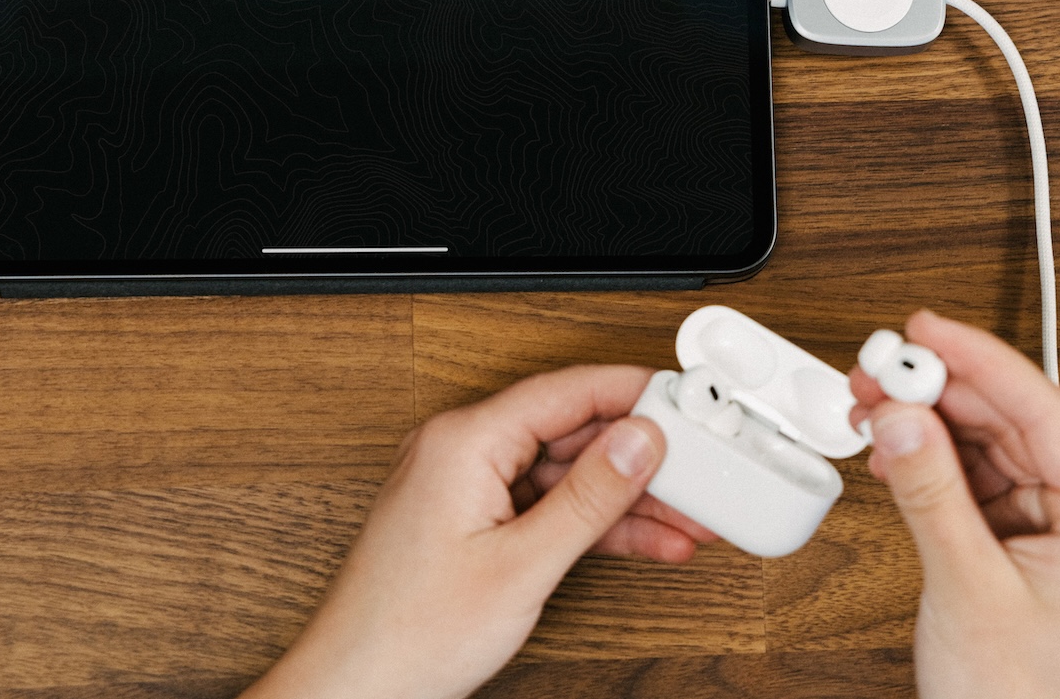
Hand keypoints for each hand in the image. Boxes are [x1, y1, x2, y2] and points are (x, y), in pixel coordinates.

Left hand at [244, 365, 715, 698]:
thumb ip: (588, 498)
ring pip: (566, 473)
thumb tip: (639, 441)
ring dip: (627, 497)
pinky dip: (594, 524)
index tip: (687, 403)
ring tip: (690, 516)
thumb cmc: (408, 635)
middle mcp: (462, 451)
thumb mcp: (521, 565)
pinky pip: (546, 505)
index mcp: (463, 441)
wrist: (356, 690)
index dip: (635, 392)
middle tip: (703, 470)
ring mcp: (467, 487)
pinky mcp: (474, 521)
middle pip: (572, 430)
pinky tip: (647, 540)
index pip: (568, 391)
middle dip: (641, 455)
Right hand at [849, 310, 1059, 698]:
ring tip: (875, 401)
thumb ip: (931, 491)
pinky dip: (930, 455)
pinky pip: (974, 472)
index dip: (981, 360)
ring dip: (929, 418)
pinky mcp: (1022, 534)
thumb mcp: (968, 586)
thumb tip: (903, 415)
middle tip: (882, 366)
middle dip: (941, 388)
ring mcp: (1058, 523)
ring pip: (988, 439)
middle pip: (1012, 418)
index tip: (928, 330)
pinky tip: (894, 444)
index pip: (1044, 412)